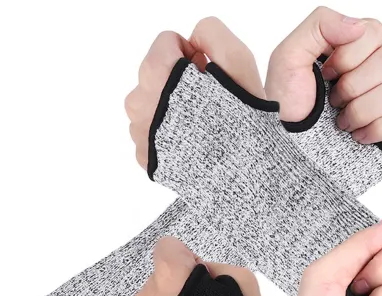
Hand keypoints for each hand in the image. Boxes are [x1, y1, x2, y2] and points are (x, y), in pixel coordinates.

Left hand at [125, 18, 263, 168]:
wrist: (240, 177)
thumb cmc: (242, 122)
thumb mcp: (238, 61)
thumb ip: (211, 32)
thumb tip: (192, 40)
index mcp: (156, 74)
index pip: (168, 42)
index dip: (194, 56)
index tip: (210, 76)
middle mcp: (139, 101)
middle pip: (156, 74)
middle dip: (179, 81)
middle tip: (209, 104)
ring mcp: (138, 132)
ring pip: (151, 104)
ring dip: (171, 108)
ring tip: (201, 127)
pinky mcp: (144, 157)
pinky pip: (151, 133)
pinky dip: (168, 134)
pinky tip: (193, 144)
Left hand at [266, 7, 381, 160]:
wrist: (289, 156)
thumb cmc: (289, 111)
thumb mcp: (288, 58)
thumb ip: (320, 24)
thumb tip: (359, 27)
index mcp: (356, 55)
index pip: (375, 31)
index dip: (349, 55)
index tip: (326, 76)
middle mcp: (378, 77)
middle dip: (354, 85)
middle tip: (333, 103)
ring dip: (363, 110)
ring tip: (342, 124)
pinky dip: (380, 129)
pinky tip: (359, 138)